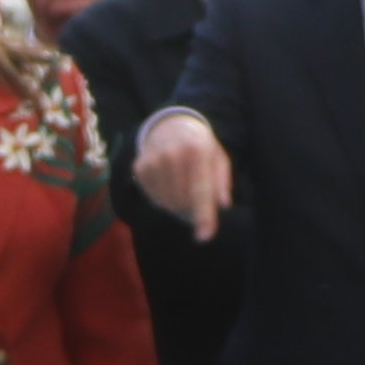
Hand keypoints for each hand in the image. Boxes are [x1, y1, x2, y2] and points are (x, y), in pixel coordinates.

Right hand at [132, 110, 230, 234]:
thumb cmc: (200, 148)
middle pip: (183, 201)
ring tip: (183, 188)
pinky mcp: (140, 167)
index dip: (204, 215)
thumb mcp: (218, 158)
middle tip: (197, 200)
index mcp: (197, 150)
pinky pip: (154, 199)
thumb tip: (224, 204)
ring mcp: (153, 160)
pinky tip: (169, 184)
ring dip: (178, 205)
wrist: (171, 127)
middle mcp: (173, 153)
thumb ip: (222, 181)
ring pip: (167, 203)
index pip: (200, 190)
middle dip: (193, 209)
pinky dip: (164, 199)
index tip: (204, 237)